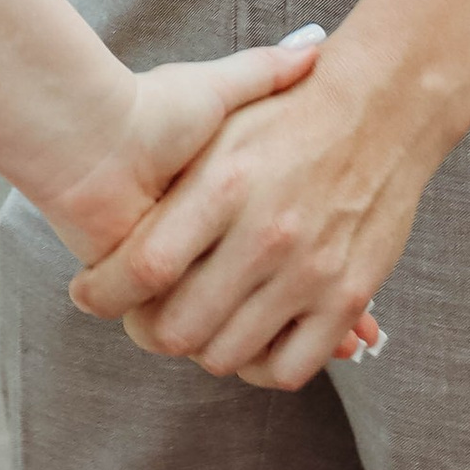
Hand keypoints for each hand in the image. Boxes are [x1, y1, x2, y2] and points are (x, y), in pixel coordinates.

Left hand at [70, 33, 438, 388]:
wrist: (381, 102)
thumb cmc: (285, 110)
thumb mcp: (219, 106)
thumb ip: (172, 159)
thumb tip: (103, 179)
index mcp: (222, 184)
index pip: (142, 269)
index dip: (102, 294)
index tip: (88, 295)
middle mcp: (264, 232)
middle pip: (178, 327)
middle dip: (148, 331)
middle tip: (144, 319)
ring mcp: (310, 269)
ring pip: (227, 353)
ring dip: (203, 349)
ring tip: (197, 327)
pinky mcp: (349, 295)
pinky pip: (291, 365)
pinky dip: (261, 367)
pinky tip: (249, 343)